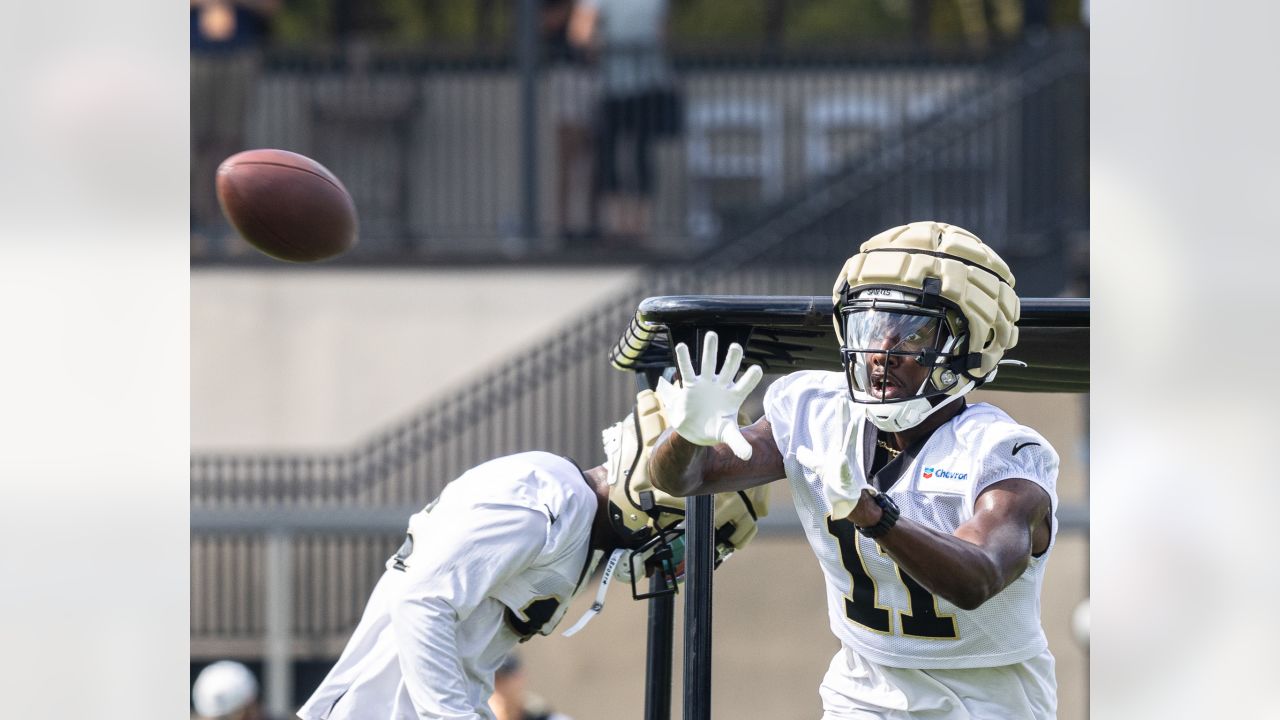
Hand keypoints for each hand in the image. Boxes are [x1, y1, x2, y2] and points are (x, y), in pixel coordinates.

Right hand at [655, 331, 762, 460]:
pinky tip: (681, 346)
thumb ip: (738, 443)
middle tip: (735, 347)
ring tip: (711, 334)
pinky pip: (687, 370)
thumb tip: (748, 457)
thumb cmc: (715, 430)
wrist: (695, 430)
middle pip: (728, 369)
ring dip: (709, 350)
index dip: (750, 378)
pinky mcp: (690, 385)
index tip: (756, 369)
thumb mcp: (727, 435)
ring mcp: (706, 384)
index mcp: (733, 397)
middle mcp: (721, 386)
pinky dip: (683, 359)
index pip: (745, 385)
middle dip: (731, 359)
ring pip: (708, 364)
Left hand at [795, 400, 868, 517]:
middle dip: (845, 416)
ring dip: (851, 434)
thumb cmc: (836, 483)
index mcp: (838, 450)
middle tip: (845, 398)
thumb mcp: (819, 468)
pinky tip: (841, 459)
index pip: (839, 428)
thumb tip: (799, 450)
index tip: (840, 399)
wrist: (847, 501)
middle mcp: (844, 454)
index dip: (840, 414)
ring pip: (848, 447)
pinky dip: (842, 466)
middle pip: (845, 431)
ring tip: (852, 420)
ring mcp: (846, 466)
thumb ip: (810, 458)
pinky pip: (843, 472)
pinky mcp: (845, 480)